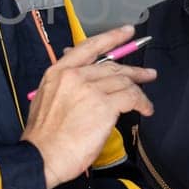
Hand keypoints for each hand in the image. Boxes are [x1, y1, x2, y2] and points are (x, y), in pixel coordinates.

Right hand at [22, 25, 155, 188]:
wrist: (42, 156)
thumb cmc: (43, 138)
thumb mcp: (46, 101)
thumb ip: (65, 88)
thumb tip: (86, 86)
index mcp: (57, 73)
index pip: (88, 47)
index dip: (111, 37)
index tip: (126, 32)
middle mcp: (74, 76)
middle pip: (111, 66)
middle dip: (132, 70)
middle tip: (146, 73)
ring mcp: (90, 89)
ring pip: (123, 81)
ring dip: (138, 90)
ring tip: (145, 100)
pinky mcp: (104, 105)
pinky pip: (131, 97)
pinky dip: (142, 103)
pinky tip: (145, 109)